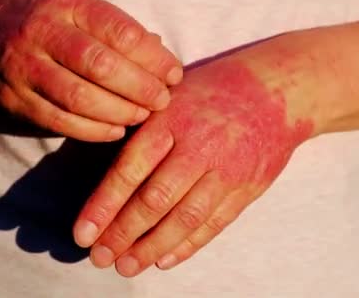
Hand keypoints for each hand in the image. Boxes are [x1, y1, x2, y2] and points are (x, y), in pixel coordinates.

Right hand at [0, 0, 181, 140]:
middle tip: (162, 100)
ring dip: (121, 112)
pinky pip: (61, 121)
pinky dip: (94, 131)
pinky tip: (116, 130)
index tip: (174, 74)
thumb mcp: (75, 4)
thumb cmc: (40, 16)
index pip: (120, 32)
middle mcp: (43, 32)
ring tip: (143, 115)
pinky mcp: (15, 99)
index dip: (154, 58)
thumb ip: (115, 26)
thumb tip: (160, 50)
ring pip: (81, 98)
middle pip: (102, 66)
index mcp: (67, 3)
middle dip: (141, 88)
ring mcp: (25, 68)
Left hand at [73, 54, 313, 275]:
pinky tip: (164, 260)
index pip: (130, 170)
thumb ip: (143, 132)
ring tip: (126, 266)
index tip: (82, 233)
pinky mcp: (248, 187)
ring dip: (152, 247)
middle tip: (99, 258)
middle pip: (155, 200)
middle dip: (123, 234)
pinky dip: (188, 246)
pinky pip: (214, 224)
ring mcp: (227, 169)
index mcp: (172, 119)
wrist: (277, 92)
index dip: (103, 206)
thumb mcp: (172, 96)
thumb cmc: (213, 92)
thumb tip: (107, 182)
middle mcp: (199, 146)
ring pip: (185, 218)